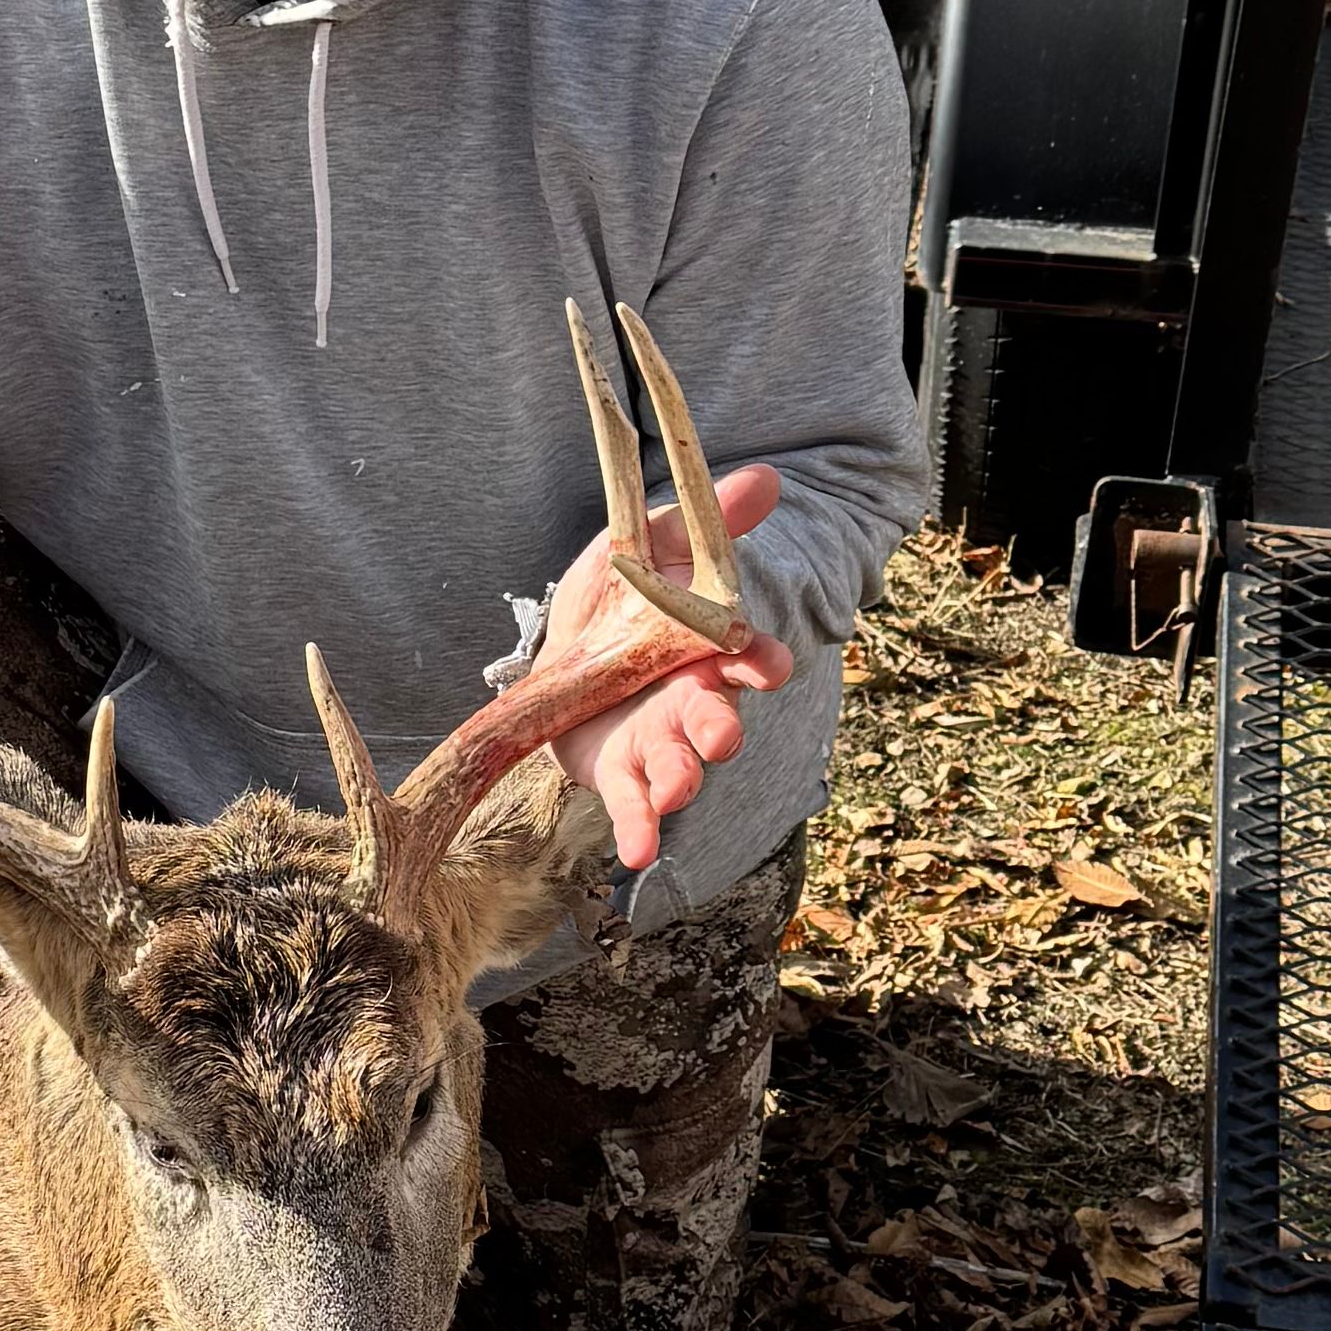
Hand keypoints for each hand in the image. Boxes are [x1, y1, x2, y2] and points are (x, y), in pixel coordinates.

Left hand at [543, 455, 791, 872]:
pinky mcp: (618, 773)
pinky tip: (638, 853)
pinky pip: (633, 808)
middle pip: (718, 723)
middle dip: (721, 730)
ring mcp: (656, 742)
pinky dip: (639, 831)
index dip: (762, 664)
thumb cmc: (621, 598)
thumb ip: (704, 521)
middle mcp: (691, 702)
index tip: (766, 665)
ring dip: (680, 780)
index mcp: (708, 651)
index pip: (750, 661)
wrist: (564, 645)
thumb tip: (764, 477)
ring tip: (674, 788)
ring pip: (679, 769)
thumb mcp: (652, 547)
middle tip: (720, 736)